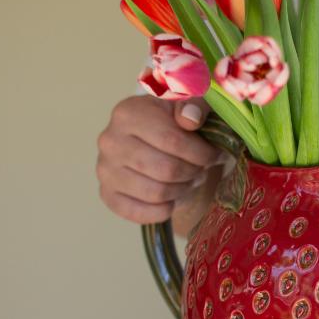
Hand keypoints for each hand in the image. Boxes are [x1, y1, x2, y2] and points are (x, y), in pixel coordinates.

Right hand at [96, 94, 221, 224]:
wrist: (152, 141)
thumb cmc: (174, 121)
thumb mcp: (190, 105)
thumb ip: (196, 106)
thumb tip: (190, 120)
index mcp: (128, 113)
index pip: (173, 140)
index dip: (201, 153)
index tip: (214, 155)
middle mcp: (110, 140)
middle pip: (166, 170)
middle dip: (193, 173)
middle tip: (201, 169)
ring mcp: (105, 169)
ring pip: (156, 193)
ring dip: (181, 190)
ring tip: (187, 180)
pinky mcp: (107, 194)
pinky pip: (139, 213)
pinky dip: (163, 210)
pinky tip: (172, 198)